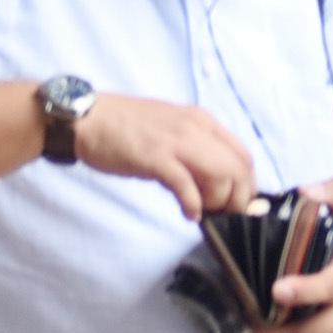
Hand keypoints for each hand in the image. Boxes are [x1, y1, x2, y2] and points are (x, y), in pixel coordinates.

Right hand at [65, 90, 258, 215]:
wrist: (85, 118)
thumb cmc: (124, 126)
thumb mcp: (170, 127)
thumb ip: (194, 147)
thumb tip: (213, 179)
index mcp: (201, 120)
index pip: (243, 155)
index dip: (247, 184)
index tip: (237, 203)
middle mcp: (195, 127)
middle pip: (239, 169)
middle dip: (238, 199)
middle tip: (223, 215)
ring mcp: (176, 142)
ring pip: (221, 176)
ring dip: (218, 202)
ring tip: (202, 212)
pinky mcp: (155, 158)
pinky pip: (187, 186)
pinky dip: (193, 205)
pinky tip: (187, 213)